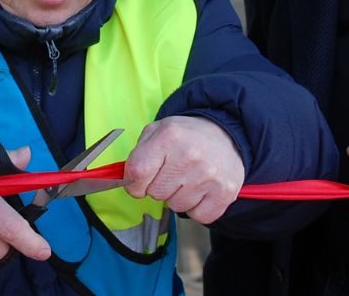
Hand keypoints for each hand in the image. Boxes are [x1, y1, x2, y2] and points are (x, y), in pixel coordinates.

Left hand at [123, 115, 245, 223]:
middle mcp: (189, 156)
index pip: (137, 173)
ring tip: (188, 178)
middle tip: (172, 172)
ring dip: (178, 197)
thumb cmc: (184, 137)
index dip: (133, 183)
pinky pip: (197, 216)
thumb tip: (122, 181)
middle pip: (155, 193)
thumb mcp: (157, 132)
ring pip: (175, 206)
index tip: (139, 181)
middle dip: (159, 186)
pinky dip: (197, 208)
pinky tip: (201, 189)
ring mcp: (209, 176)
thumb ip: (137, 154)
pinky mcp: (224, 193)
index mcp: (169, 137)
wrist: (226, 135)